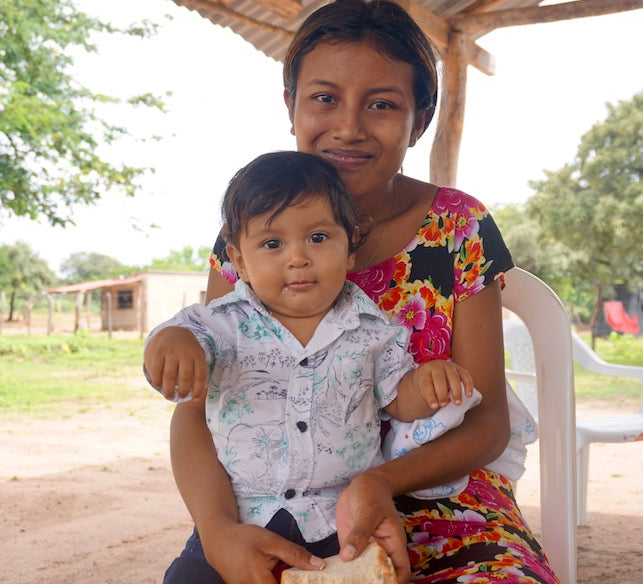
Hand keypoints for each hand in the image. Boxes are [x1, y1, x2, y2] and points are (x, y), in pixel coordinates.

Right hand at [144, 326, 206, 400]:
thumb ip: (197, 375)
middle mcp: (185, 352)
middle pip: (185, 377)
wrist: (175, 332)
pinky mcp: (159, 351)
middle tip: (180, 397)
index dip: (198, 390)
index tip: (194, 399)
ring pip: (170, 375)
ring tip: (169, 397)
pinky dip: (157, 380)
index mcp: (198, 355)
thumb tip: (195, 399)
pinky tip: (158, 386)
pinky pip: (157, 370)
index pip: (200, 375)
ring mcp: (172, 351)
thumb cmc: (189, 352)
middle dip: (183, 391)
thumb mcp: (197, 358)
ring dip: (169, 389)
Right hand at [203, 523, 323, 583]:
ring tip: (281, 569)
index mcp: (260, 581)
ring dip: (281, 580)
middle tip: (298, 572)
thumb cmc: (243, 538)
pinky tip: (274, 572)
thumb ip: (294, 554)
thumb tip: (318, 565)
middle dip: (291, 581)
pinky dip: (272, 580)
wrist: (218, 540)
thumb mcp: (271, 541)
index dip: (299, 583)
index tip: (311, 578)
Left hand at [335, 472, 410, 583]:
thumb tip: (348, 556)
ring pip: (362, 572)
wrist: (364, 483)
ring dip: (354, 578)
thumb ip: (360, 533)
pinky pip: (348, 562)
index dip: (393, 581)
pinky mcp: (351, 545)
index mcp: (393, 543)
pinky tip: (332, 573)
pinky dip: (342, 570)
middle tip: (354, 583)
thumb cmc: (373, 494)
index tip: (377, 583)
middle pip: (380, 575)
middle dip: (370, 582)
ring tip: (341, 581)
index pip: (400, 571)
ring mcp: (365, 549)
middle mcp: (380, 549)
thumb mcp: (368, 511)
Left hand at [414, 360, 473, 408]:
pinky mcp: (460, 369)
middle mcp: (438, 366)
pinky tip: (468, 395)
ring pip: (454, 377)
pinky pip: (466, 376)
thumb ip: (429, 396)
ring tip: (457, 403)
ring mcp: (450, 366)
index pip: (427, 383)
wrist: (434, 371)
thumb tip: (437, 405)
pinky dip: (468, 385)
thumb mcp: (424, 388)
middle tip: (443, 405)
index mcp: (425, 370)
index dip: (430, 395)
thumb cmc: (428, 383)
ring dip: (456, 391)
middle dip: (442, 392)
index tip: (434, 406)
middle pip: (440, 378)